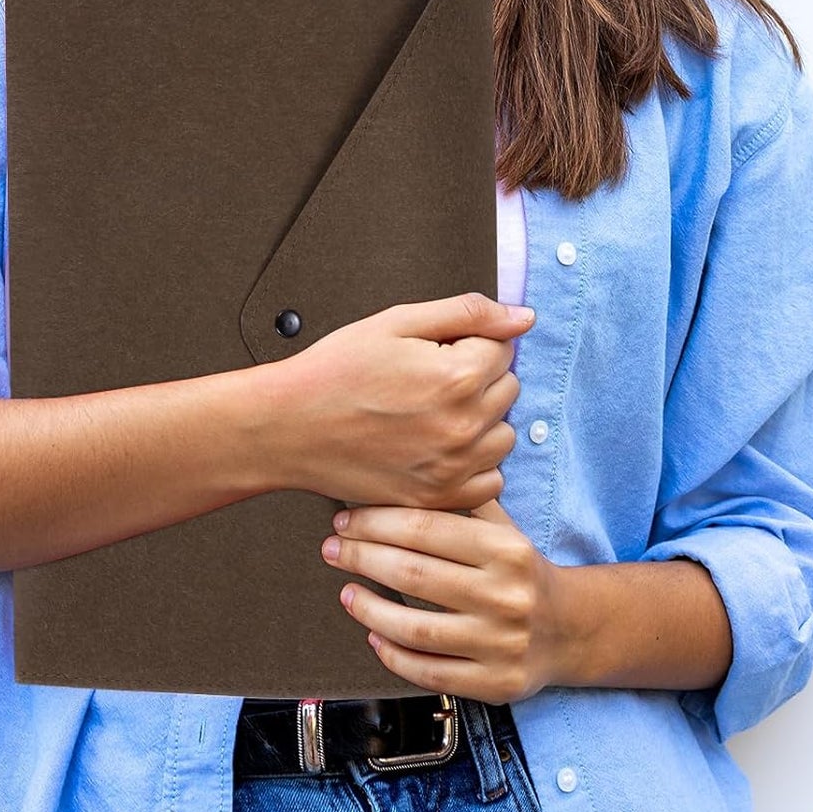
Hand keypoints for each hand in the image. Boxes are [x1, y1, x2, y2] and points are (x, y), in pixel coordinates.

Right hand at [272, 293, 533, 510]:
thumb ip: (469, 314)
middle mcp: (463, 427)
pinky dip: (474, 463)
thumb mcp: (398, 322)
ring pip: (504, 436)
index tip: (436, 351)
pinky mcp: (439, 498)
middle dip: (478, 377)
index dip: (469, 343)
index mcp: (456, 376)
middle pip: (508, 389)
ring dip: (481, 421)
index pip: (503, 348)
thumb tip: (524, 318)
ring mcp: (453, 468)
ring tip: (434, 413)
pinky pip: (491, 480)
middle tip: (429, 379)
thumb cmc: (336, 371)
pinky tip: (439, 447)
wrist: (288, 426)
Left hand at [320, 498, 575, 704]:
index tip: (345, 520)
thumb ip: (462, 502)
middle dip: (362, 558)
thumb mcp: (504, 527)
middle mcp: (505, 595)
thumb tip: (398, 474)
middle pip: (415, 574)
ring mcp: (501, 643)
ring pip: (417, 629)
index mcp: (506, 549)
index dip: (376, 523)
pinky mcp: (496, 683)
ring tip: (346, 593)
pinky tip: (373, 635)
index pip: (426, 529)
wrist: (571, 629)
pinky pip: (431, 672)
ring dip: (370, 609)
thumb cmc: (521, 570)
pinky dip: (394, 656)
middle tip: (331, 549)